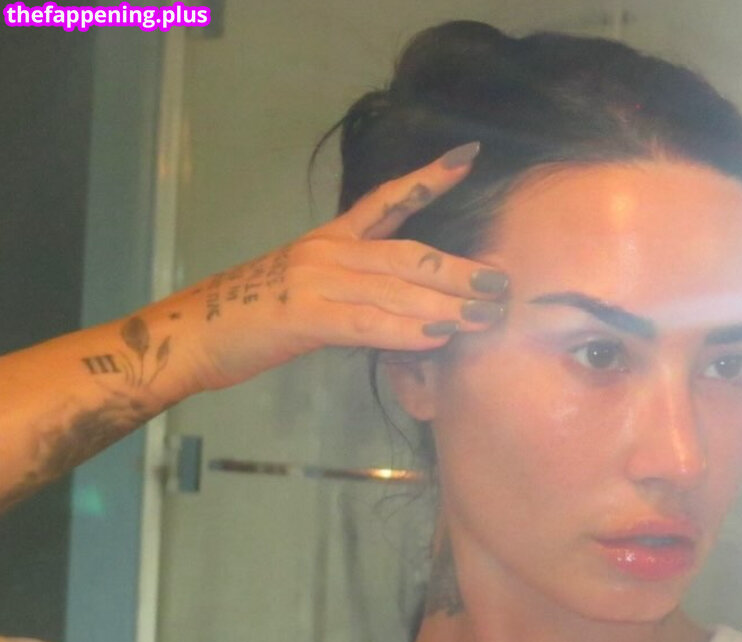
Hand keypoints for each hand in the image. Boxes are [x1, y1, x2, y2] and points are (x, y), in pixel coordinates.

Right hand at [162, 142, 506, 391]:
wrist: (192, 335)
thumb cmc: (252, 318)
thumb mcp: (310, 293)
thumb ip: (357, 292)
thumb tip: (410, 309)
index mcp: (329, 239)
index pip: (386, 200)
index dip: (428, 179)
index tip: (469, 157)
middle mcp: (327, 250)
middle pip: (408, 253)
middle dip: (459, 269)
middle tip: (502, 281)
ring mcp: (315, 279)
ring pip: (396, 287)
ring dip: (447, 304)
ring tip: (487, 314)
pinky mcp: (304, 316)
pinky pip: (367, 322)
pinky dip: (406, 329)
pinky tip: (438, 336)